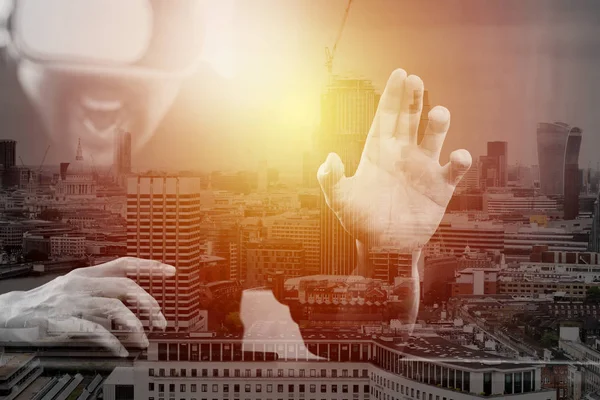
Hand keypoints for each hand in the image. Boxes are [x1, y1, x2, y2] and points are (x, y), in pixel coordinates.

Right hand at [0, 257, 174, 356]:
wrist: (10, 313)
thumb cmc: (46, 303)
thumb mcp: (76, 290)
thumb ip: (102, 293)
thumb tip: (134, 308)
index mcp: (87, 274)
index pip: (124, 263)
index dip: (149, 266)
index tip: (170, 271)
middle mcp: (82, 283)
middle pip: (125, 286)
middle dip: (148, 303)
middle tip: (160, 320)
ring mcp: (72, 301)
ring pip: (114, 307)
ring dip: (134, 325)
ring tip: (144, 340)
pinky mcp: (62, 320)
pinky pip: (95, 331)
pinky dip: (112, 341)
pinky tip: (121, 350)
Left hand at [317, 69, 470, 250]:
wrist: (384, 248)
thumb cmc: (360, 222)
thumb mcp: (340, 200)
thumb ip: (332, 179)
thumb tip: (331, 158)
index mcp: (378, 152)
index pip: (386, 117)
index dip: (393, 96)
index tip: (400, 73)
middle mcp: (402, 155)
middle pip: (409, 120)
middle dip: (413, 100)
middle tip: (416, 80)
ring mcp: (423, 169)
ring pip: (433, 138)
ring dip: (437, 124)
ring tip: (438, 112)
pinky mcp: (440, 187)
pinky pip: (454, 169)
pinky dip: (459, 160)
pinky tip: (458, 156)